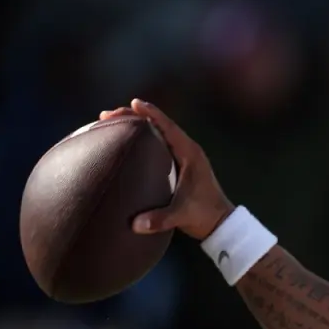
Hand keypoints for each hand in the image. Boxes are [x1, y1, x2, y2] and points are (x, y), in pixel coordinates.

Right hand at [99, 99, 234, 239]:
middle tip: (108, 114)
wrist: (219, 223)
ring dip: (136, 127)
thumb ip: (161, 219)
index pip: (169, 128)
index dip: (152, 114)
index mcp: (190, 154)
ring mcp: (182, 158)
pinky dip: (140, 140)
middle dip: (134, 117)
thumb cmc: (204, 215)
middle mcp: (186, 151)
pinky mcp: (177, 166)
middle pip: (158, 127)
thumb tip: (136, 225)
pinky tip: (124, 142)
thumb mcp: (182, 215)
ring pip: (157, 135)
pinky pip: (156, 146)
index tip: (134, 102)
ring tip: (110, 122)